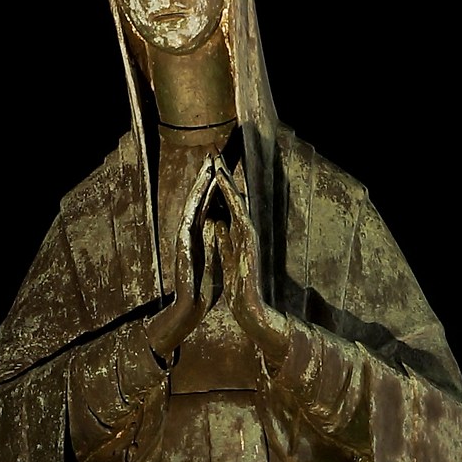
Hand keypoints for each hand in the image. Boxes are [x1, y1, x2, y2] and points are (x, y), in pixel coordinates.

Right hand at [146, 159, 223, 364]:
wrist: (189, 310)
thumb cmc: (202, 288)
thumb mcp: (213, 258)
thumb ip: (215, 240)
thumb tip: (220, 224)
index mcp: (199, 236)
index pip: (207, 205)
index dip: (214, 186)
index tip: (222, 166)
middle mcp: (190, 234)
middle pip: (199, 200)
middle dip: (206, 177)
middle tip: (213, 155)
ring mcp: (184, 240)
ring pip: (193, 206)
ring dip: (200, 186)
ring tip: (208, 166)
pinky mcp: (183, 248)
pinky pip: (190, 221)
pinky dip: (196, 206)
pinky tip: (201, 193)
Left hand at [208, 167, 291, 364]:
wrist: (252, 311)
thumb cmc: (241, 288)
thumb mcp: (228, 259)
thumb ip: (224, 240)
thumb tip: (218, 223)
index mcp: (236, 235)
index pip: (227, 205)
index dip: (218, 185)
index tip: (210, 165)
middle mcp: (244, 231)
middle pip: (232, 198)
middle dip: (223, 175)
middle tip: (214, 151)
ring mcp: (247, 237)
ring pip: (237, 203)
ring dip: (227, 183)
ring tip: (218, 162)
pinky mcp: (248, 245)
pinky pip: (239, 216)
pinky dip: (232, 202)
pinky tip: (225, 188)